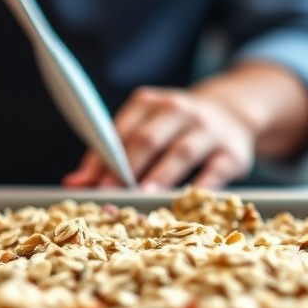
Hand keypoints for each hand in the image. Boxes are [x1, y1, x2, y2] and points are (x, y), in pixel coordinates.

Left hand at [62, 86, 255, 190]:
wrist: (233, 111)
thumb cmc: (176, 126)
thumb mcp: (145, 128)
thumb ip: (111, 154)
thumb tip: (73, 183)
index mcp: (150, 103)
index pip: (121, 130)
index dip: (103, 158)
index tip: (88, 184)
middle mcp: (179, 110)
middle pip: (148, 138)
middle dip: (127, 167)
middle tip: (110, 193)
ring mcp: (208, 129)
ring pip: (181, 152)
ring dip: (160, 175)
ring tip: (143, 196)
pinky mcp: (232, 152)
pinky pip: (215, 171)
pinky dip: (199, 188)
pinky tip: (185, 204)